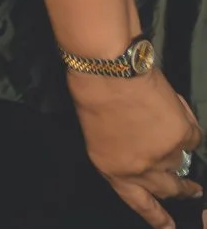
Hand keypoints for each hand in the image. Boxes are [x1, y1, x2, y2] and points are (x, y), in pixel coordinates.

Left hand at [69, 72, 201, 227]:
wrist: (110, 71)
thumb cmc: (92, 95)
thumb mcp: (99, 135)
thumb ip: (124, 153)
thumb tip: (148, 157)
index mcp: (114, 170)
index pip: (140, 203)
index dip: (157, 217)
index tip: (169, 228)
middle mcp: (142, 170)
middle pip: (169, 189)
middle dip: (182, 190)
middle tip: (190, 190)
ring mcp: (166, 155)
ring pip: (181, 162)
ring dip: (178, 152)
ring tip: (170, 132)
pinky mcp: (183, 137)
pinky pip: (192, 138)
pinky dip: (185, 126)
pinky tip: (170, 109)